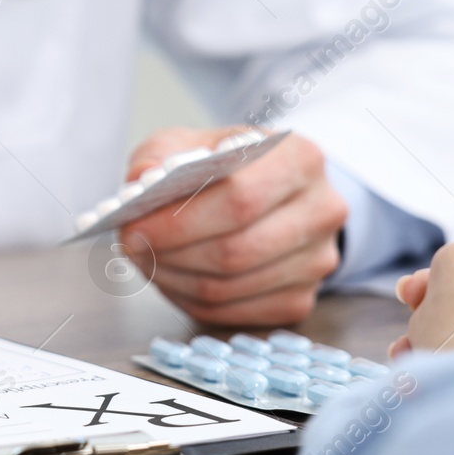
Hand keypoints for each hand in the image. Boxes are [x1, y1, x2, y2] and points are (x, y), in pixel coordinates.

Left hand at [119, 127, 346, 325]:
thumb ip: (161, 156)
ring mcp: (317, 261)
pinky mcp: (301, 299)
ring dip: (176, 278)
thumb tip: (140, 185)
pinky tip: (174, 276)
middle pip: (237, 249)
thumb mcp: (189, 142)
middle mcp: (321, 210)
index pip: (240, 198)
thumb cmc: (225, 165)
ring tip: (146, 259)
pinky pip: (235, 312)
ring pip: (232, 286)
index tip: (133, 226)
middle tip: (132, 247)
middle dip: (172, 253)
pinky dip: (192, 300)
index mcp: (299, 158)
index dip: (181, 220)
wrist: (271, 193)